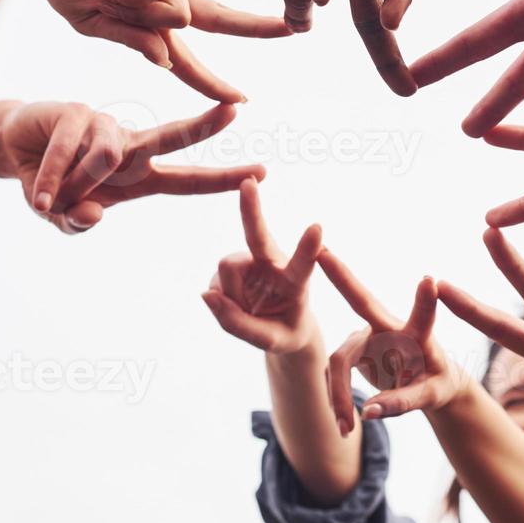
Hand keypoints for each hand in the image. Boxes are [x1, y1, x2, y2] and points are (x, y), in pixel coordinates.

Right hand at [0, 101, 262, 233]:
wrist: (12, 149)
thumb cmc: (51, 185)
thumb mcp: (64, 214)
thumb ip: (78, 222)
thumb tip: (93, 216)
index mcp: (139, 176)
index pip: (188, 180)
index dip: (222, 179)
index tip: (261, 173)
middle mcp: (128, 145)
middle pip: (171, 136)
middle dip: (204, 126)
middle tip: (236, 110)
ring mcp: (102, 125)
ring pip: (107, 157)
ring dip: (79, 183)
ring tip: (51, 198)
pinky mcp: (73, 113)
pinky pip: (67, 153)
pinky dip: (51, 179)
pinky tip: (39, 196)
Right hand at [33, 0, 290, 101]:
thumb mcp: (94, 25)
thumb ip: (131, 40)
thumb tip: (166, 60)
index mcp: (150, 17)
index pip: (190, 52)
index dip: (211, 80)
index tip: (240, 98)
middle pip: (218, 17)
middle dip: (255, 27)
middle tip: (293, 30)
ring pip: (180, 14)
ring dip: (139, 16)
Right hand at [202, 177, 321, 354]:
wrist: (281, 326)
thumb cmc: (285, 332)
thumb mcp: (272, 341)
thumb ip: (240, 325)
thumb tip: (206, 294)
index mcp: (297, 281)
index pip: (303, 264)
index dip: (307, 247)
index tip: (317, 227)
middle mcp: (274, 262)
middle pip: (258, 235)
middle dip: (251, 209)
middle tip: (248, 181)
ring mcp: (251, 260)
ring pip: (226, 268)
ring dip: (229, 293)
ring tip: (247, 308)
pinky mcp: (233, 264)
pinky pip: (215, 280)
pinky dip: (220, 297)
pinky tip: (236, 301)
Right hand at [318, 249, 465, 434]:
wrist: (427, 381)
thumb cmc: (437, 383)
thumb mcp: (430, 397)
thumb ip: (403, 403)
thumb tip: (368, 413)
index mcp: (418, 335)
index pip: (422, 315)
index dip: (425, 300)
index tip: (431, 280)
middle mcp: (388, 326)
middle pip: (361, 302)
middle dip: (341, 275)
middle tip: (322, 250)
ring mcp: (367, 335)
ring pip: (340, 360)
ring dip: (338, 395)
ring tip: (345, 430)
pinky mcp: (354, 348)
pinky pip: (335, 373)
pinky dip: (337, 400)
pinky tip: (344, 424)